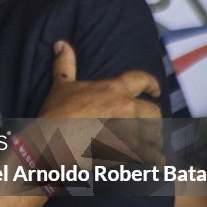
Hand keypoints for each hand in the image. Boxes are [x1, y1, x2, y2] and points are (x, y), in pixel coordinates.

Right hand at [32, 41, 163, 167]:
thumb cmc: (55, 114)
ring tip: (148, 147)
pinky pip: (150, 157)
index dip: (152, 84)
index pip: (142, 80)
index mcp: (113, 89)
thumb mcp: (60, 87)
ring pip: (154, 136)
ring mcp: (129, 131)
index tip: (155, 91)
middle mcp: (126, 108)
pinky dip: (153, 160)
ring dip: (152, 142)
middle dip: (152, 121)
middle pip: (154, 113)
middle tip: (146, 127)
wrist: (50, 143)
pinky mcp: (128, 152)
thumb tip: (61, 44)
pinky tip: (152, 163)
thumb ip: (65, 65)